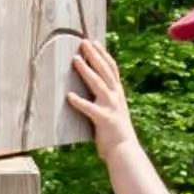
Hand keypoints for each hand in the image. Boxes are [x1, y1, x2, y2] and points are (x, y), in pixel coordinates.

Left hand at [66, 39, 139, 157]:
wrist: (124, 151)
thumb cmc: (114, 131)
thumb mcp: (113, 110)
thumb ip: (105, 98)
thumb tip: (93, 87)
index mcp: (118, 93)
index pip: (111, 69)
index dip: (103, 54)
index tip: (94, 42)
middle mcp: (116, 97)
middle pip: (105, 71)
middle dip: (94, 55)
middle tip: (83, 42)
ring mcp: (111, 108)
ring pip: (98, 84)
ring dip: (86, 71)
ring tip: (75, 59)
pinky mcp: (104, 120)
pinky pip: (90, 109)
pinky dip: (79, 102)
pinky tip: (69, 96)